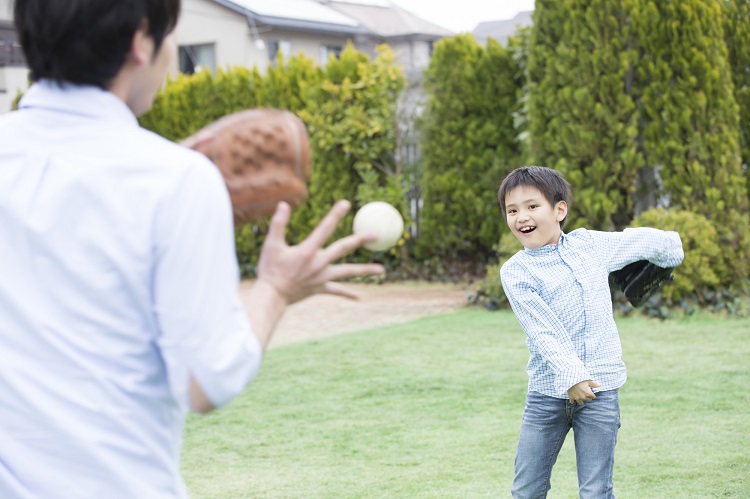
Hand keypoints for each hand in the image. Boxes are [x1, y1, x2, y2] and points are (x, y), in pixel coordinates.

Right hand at [256, 199, 383, 304]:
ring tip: (381, 270)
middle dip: (360, 240)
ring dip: (365, 270)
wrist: (272, 297)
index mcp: (308, 250)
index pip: (325, 228)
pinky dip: (347, 293)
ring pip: (347, 272)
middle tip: (376, 234)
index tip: (346, 203)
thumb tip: (284, 204)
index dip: (336, 215)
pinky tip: (359, 296)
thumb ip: (278, 224)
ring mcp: (321, 277)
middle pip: (344, 248)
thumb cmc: (270, 269)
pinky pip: (336, 290)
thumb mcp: (271, 244)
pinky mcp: (320, 288)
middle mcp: (319, 263)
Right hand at [567, 380, 600, 405]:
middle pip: (588, 400)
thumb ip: (594, 384)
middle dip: (588, 398)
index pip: (593, 397)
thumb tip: (600, 385)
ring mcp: (577, 398)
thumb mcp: (588, 381)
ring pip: (581, 403)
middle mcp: (584, 397)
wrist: (570, 381)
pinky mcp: (572, 398)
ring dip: (581, 401)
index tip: (591, 393)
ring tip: (580, 399)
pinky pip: (572, 401)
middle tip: (586, 395)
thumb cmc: (580, 381)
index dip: (592, 395)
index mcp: (588, 393)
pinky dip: (572, 401)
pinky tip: (572, 399)